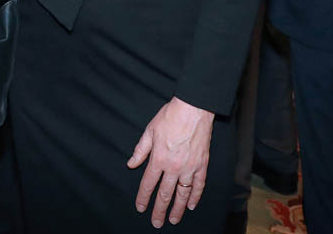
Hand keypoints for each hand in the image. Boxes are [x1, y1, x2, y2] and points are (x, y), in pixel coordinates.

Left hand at [127, 97, 213, 227]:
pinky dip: (195, 196)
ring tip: (173, 220)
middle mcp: (174, 167)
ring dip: (178, 209)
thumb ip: (140, 150)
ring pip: (183, 194)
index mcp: (158, 159)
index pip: (148, 184)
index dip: (143, 197)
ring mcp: (189, 167)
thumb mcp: (149, 131)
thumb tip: (131, 164)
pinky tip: (192, 205)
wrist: (193, 109)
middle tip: (157, 223)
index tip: (140, 208)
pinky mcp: (202, 164)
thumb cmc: (170, 117)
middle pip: (165, 194)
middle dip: (159, 210)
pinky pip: (199, 185)